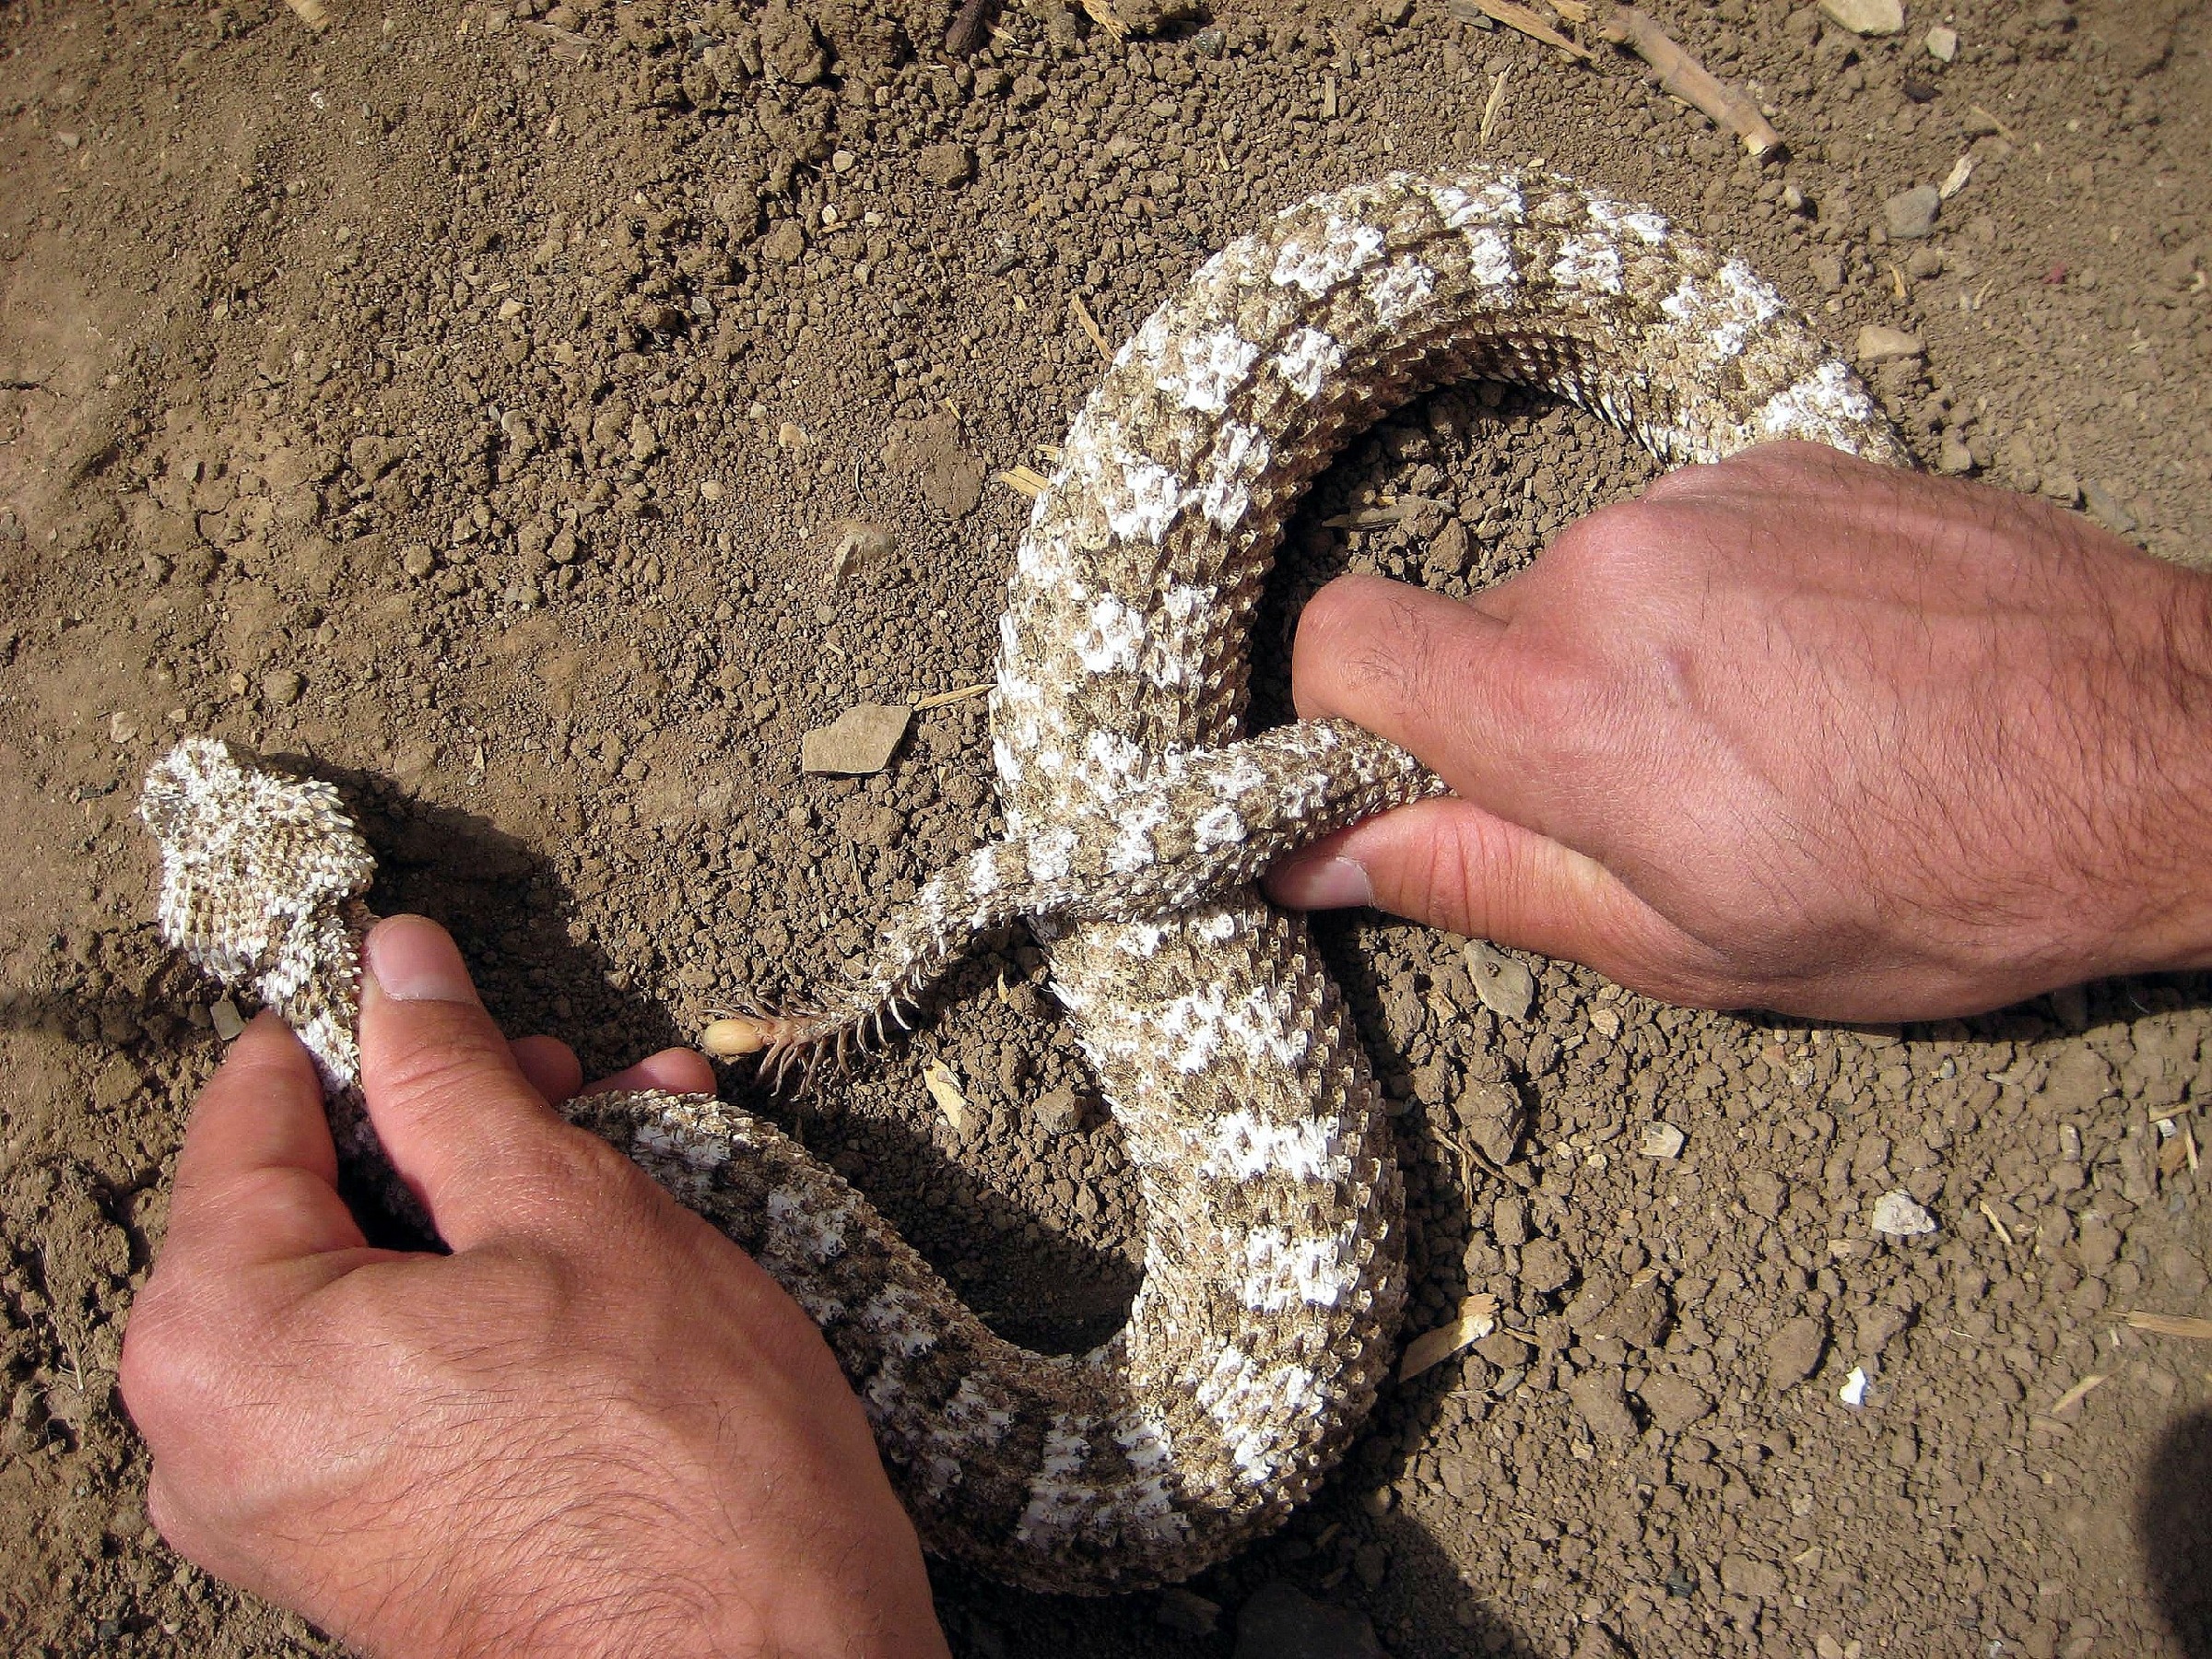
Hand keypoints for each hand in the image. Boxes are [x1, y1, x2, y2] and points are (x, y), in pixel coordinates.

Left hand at [120, 915, 947, 1658]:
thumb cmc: (677, 1462)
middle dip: (463, 1122)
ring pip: (382, 1282)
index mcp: (224, 1340)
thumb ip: (454, 1078)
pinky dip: (498, 1297)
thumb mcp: (567, 1210)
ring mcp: (289, 1505)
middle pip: (321, 1202)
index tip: (455, 991)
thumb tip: (395, 971)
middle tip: (579, 1078)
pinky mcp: (367, 1543)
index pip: (254, 1112)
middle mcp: (217, 1437)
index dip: (369, 1031)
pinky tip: (620, 1246)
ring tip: (636, 1144)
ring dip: (506, 1201)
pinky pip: (406, 1371)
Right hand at [1267, 441, 2211, 1019]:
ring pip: (1578, 590)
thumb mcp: (1688, 943)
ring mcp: (1702, 497)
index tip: (1396, 790)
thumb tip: (1314, 859)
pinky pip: (1677, 540)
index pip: (1339, 643)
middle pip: (1467, 632)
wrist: (2174, 749)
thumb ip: (1478, 881)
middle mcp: (1608, 564)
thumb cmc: (1942, 881)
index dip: (1334, 722)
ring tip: (1759, 747)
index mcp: (1562, 700)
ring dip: (1621, 670)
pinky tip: (1817, 678)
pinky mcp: (1784, 462)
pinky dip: (1705, 611)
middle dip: (1516, 724)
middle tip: (1645, 813)